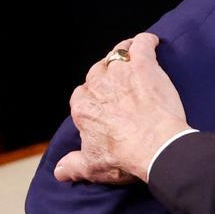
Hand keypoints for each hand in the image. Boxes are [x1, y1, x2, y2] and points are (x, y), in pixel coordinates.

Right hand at [54, 33, 189, 184]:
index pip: (82, 96)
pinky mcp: (143, 65)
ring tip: (131, 57)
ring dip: (123, 54)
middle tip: (120, 85)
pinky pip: (141, 44)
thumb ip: (73, 166)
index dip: (92, 99)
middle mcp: (97, 86)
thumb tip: (59, 171)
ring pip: (116, 54)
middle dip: (105, 77)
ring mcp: (120, 72)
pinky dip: (145, 41)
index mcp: (83, 108)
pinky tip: (151, 42)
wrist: (155, 146)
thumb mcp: (93, 167)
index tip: (102, 105)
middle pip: (97, 73)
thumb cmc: (125, 157)